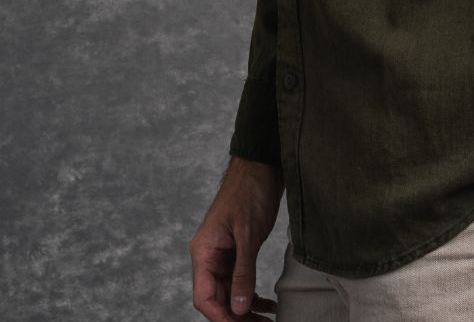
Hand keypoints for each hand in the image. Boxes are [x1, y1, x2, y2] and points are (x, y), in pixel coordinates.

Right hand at [190, 156, 284, 320]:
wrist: (262, 167)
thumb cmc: (250, 192)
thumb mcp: (248, 235)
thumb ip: (243, 273)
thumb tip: (239, 309)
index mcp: (203, 252)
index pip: (204, 297)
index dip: (221, 317)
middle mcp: (210, 256)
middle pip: (218, 299)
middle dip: (237, 318)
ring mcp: (224, 254)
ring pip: (231, 293)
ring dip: (247, 309)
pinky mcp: (239, 250)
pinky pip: (241, 280)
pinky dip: (254, 294)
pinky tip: (269, 304)